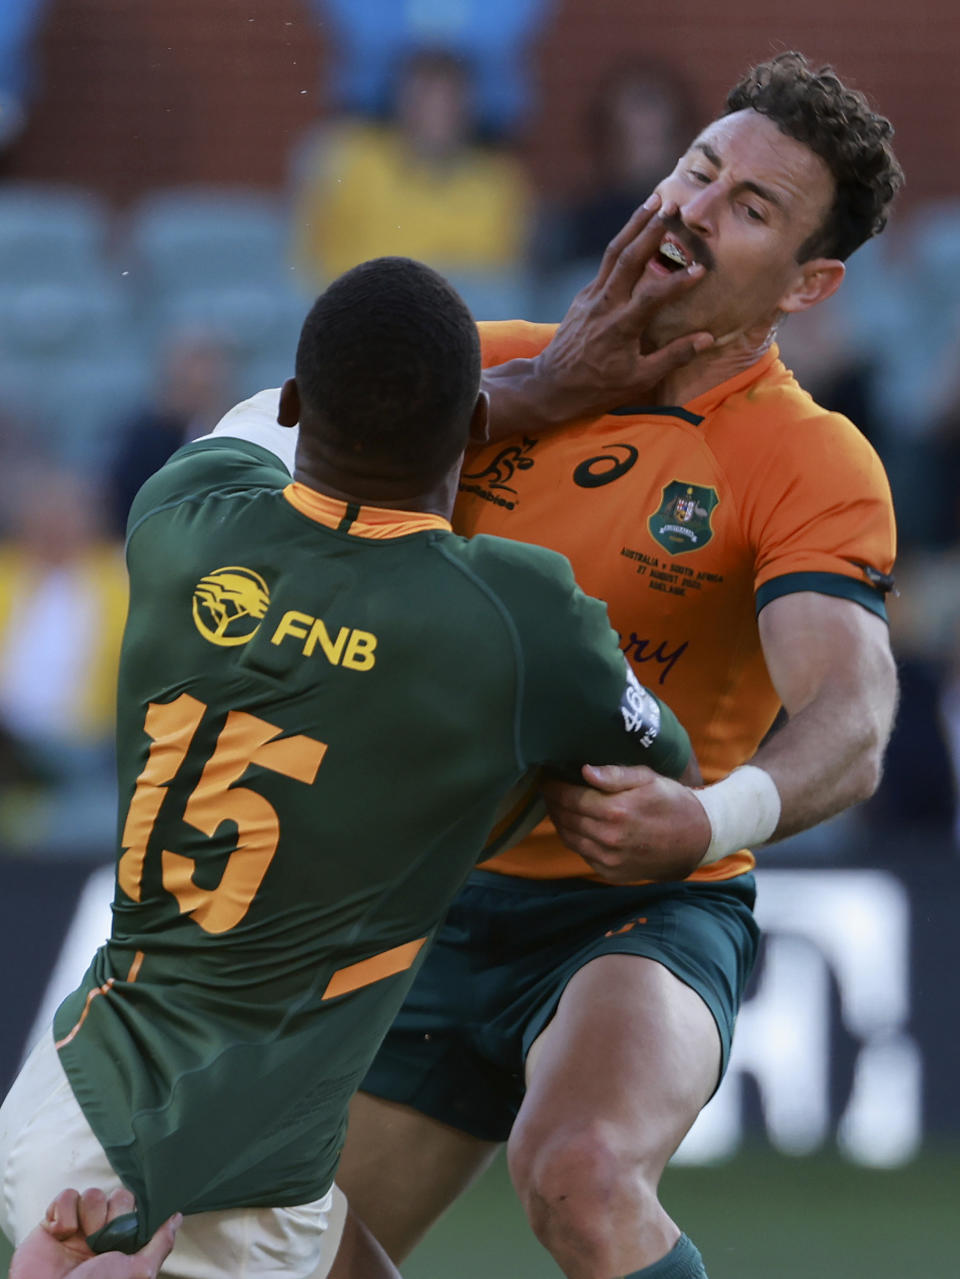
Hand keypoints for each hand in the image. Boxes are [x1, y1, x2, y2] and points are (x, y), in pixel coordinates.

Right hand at [11, 1188, 180, 1278]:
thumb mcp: (136, 1271)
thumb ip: (159, 1244)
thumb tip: (176, 1217)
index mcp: (123, 1243)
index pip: (137, 1207)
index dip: (131, 1215)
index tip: (125, 1233)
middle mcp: (102, 1232)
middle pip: (118, 1195)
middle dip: (111, 1216)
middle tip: (100, 1242)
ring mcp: (77, 1226)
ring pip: (93, 1193)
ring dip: (88, 1217)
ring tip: (80, 1241)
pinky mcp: (53, 1222)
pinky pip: (66, 1195)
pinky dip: (63, 1214)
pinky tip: (60, 1235)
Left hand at [533, 194, 712, 421]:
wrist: (552, 384)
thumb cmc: (598, 387)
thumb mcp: (638, 380)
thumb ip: (673, 357)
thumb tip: (707, 339)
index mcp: (620, 328)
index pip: (652, 297)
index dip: (677, 282)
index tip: (700, 268)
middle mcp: (604, 305)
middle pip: (627, 259)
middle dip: (650, 230)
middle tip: (672, 206)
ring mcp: (591, 296)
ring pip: (613, 253)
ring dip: (634, 224)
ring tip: (655, 200)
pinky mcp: (584, 295)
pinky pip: (607, 263)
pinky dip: (623, 243)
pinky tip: (637, 230)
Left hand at [542, 763, 710, 882]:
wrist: (697, 839)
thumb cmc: (672, 802)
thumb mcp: (648, 779)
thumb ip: (615, 774)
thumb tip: (585, 771)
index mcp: (616, 811)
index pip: (570, 797)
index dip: (554, 787)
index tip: (547, 777)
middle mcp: (609, 838)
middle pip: (566, 818)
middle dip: (554, 802)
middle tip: (549, 790)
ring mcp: (609, 859)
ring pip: (570, 838)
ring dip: (560, 821)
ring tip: (558, 806)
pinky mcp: (612, 873)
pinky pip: (582, 854)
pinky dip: (575, 839)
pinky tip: (576, 826)